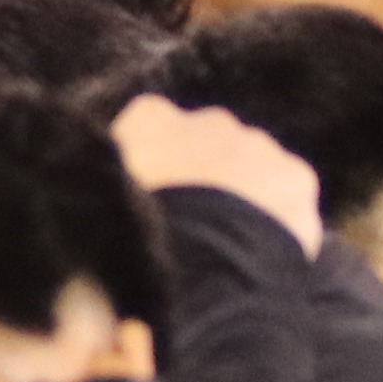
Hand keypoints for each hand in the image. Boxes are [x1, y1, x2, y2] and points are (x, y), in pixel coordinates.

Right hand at [111, 94, 324, 257]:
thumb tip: (87, 205)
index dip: (151, 168)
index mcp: (148, 120)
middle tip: (190, 228)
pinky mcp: (295, 175)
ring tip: (227, 246)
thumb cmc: (132, 238)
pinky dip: (280, 217)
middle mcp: (205, 119)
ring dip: (243, 195)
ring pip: (250, 166)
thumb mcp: (93, 209)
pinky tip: (264, 252)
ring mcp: (254, 144)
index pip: (148, 130)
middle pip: (204, 143)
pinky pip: (288, 194)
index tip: (147, 203)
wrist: (200, 262)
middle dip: (201, 176)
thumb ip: (102, 188)